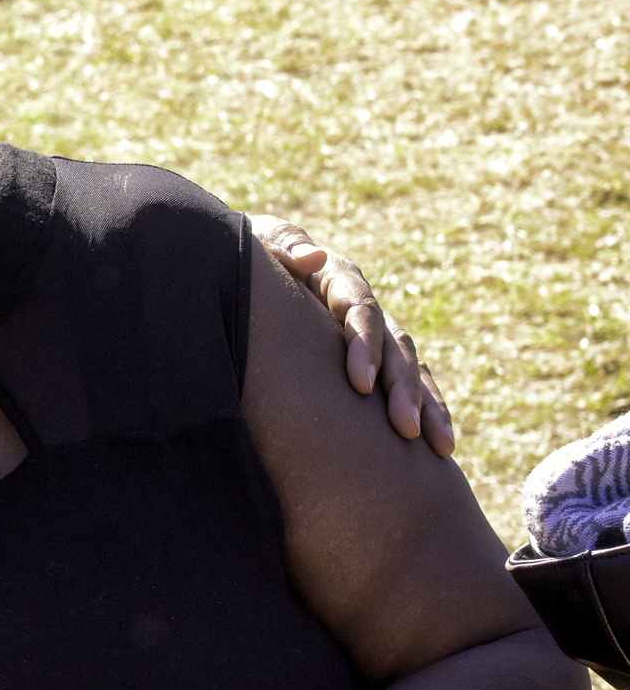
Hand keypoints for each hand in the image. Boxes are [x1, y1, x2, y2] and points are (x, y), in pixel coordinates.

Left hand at [250, 216, 453, 456]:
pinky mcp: (373, 356)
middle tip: (405, 430)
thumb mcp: (260, 242)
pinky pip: (409, 382)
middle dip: (402, 389)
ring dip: (426, 405)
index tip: (361, 386)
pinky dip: (427, 410)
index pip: (361, 311)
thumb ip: (283, 246)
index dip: (364, 346)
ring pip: (410, 367)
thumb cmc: (249, 255)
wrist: (250, 264)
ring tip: (439, 447)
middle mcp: (362, 305)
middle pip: (394, 345)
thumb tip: (313, 256)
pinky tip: (440, 447)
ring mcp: (371, 333)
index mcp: (337, 277)